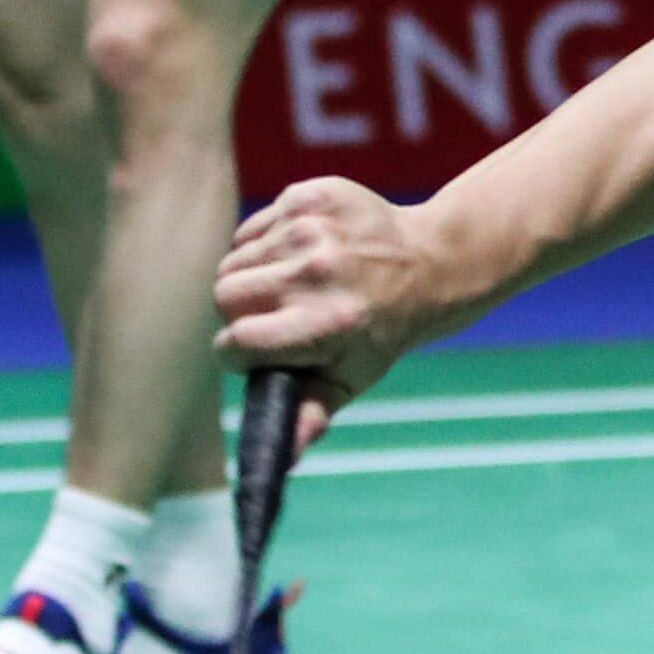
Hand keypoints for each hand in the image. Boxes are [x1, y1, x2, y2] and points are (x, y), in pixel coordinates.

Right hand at [216, 178, 469, 435]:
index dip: (237, 353)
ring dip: (251, 277)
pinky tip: (299, 254)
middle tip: (273, 316)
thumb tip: (284, 458)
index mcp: (325, 325)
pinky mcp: (309, 195)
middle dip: (239, 313)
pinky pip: (252, 228)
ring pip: (233, 260)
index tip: (253, 353)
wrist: (429, 262)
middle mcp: (316, 273)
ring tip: (290, 285)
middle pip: (224, 296)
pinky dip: (264, 244)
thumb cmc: (382, 330)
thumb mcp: (352, 378)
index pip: (236, 342)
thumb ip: (311, 415)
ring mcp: (311, 230)